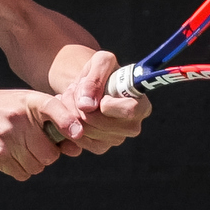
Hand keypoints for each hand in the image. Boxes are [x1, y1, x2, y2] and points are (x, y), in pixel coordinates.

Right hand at [0, 88, 81, 181]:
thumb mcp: (20, 102)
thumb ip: (47, 118)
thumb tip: (76, 145)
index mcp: (27, 100)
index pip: (53, 108)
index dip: (68, 122)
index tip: (77, 134)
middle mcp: (18, 118)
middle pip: (50, 153)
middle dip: (48, 155)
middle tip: (36, 147)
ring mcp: (7, 138)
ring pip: (38, 166)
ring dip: (33, 164)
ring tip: (20, 150)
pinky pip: (23, 173)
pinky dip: (21, 170)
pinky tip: (9, 157)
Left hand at [36, 49, 150, 155]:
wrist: (89, 87)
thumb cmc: (102, 72)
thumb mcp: (101, 62)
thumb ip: (96, 77)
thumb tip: (87, 105)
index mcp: (142, 105)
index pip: (129, 110)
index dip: (107, 103)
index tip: (99, 94)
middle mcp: (132, 126)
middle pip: (100, 123)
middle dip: (79, 105)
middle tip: (73, 90)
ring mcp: (116, 139)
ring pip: (85, 131)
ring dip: (70, 111)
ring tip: (70, 97)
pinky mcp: (100, 147)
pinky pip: (79, 140)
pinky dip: (68, 124)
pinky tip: (70, 111)